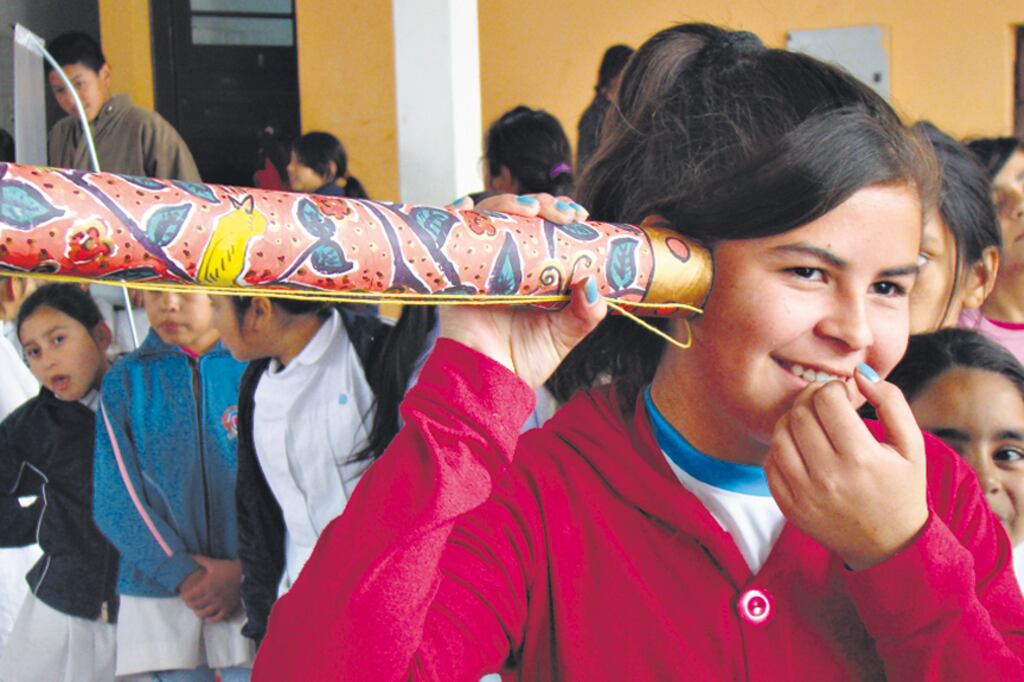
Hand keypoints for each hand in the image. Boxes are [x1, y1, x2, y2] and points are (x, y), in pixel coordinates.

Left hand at [178, 555, 242, 621]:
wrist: (246, 574)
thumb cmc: (228, 568)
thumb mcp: (213, 563)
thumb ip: (200, 560)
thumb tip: (188, 555)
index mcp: (207, 585)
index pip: (190, 595)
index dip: (184, 597)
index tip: (183, 596)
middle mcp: (212, 596)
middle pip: (196, 605)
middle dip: (190, 604)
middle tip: (188, 602)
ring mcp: (221, 603)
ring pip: (205, 613)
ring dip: (198, 612)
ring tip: (196, 610)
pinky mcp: (228, 607)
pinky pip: (217, 618)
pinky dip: (211, 620)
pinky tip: (208, 618)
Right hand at [442, 193, 602, 387]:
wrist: (489, 384)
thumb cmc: (524, 361)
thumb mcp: (566, 334)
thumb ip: (586, 312)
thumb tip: (592, 281)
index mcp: (534, 271)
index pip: (546, 228)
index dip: (560, 213)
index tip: (578, 215)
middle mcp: (507, 262)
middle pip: (519, 216)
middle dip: (542, 204)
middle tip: (562, 214)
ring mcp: (481, 265)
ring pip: (489, 218)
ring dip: (508, 204)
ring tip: (530, 210)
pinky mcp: (456, 274)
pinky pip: (448, 236)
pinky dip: (453, 215)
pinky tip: (465, 207)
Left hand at [763, 370, 928, 569]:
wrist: (888, 546)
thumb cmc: (902, 488)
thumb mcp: (912, 445)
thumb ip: (891, 402)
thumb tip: (859, 374)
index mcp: (861, 458)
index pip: (826, 400)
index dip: (832, 388)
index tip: (842, 395)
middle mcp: (828, 477)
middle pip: (800, 414)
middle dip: (811, 400)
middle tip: (825, 404)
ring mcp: (804, 494)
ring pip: (779, 435)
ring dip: (793, 420)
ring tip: (812, 424)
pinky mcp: (788, 506)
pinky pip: (769, 461)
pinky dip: (782, 447)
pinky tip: (802, 448)